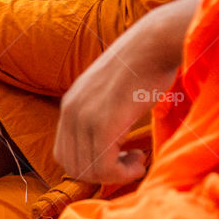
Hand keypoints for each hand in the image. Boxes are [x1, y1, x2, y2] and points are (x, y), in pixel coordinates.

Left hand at [54, 0, 199, 183]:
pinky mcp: (103, 123)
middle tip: (129, 160)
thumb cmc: (142, 66)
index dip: (90, 165)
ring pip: (89, 171)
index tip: (117, 156)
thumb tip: (107, 141)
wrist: (154, 44)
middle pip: (73, 167)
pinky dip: (122, 173)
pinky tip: (139, 158)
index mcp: (69, 105)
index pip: (64, 155)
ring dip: (115, 174)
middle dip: (102, 173)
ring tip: (136, 158)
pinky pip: (105, 168)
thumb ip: (99, 112)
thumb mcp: (108, 90)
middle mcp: (70, 112)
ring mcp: (84, 118)